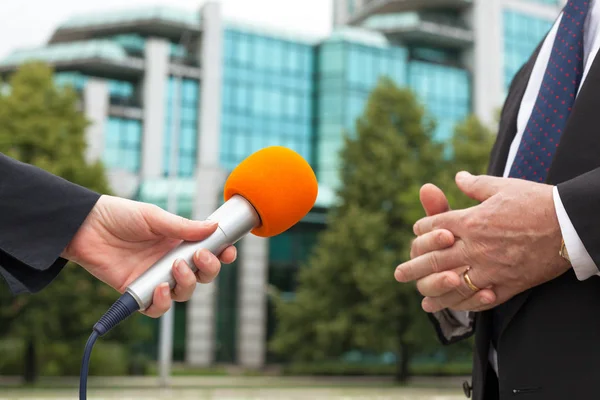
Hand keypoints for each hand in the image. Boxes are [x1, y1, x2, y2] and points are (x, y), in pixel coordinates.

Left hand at [62, 195, 236, 317]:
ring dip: (187, 284)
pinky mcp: (137, 292)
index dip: (222, 255)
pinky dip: (163, 303)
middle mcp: (171, 262)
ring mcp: (155, 277)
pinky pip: (156, 308)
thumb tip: (213, 227)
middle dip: (208, 270)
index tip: (228, 251)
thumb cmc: (119, 216)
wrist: (84, 226)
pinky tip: (160, 288)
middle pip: (201, 276)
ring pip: (184, 293)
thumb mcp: (154, 217)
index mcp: (179, 242)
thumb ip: (183, 226)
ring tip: (175, 268)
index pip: (208, 252)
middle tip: (201, 256)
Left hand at [396, 172, 569, 311]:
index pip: (433, 227)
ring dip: (434, 293)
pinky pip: (481, 298)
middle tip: (399, 274)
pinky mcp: (508, 284)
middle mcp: (475, 246)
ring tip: (422, 301)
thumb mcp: (502, 187)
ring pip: (453, 284)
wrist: (570, 224)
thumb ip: (475, 184)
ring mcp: (491, 268)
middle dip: (414, 267)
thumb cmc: (535, 201)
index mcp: (471, 220)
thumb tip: (458, 177)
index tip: (418, 233)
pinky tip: (455, 307)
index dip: (422, 230)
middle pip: (434, 259)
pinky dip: (465, 304)